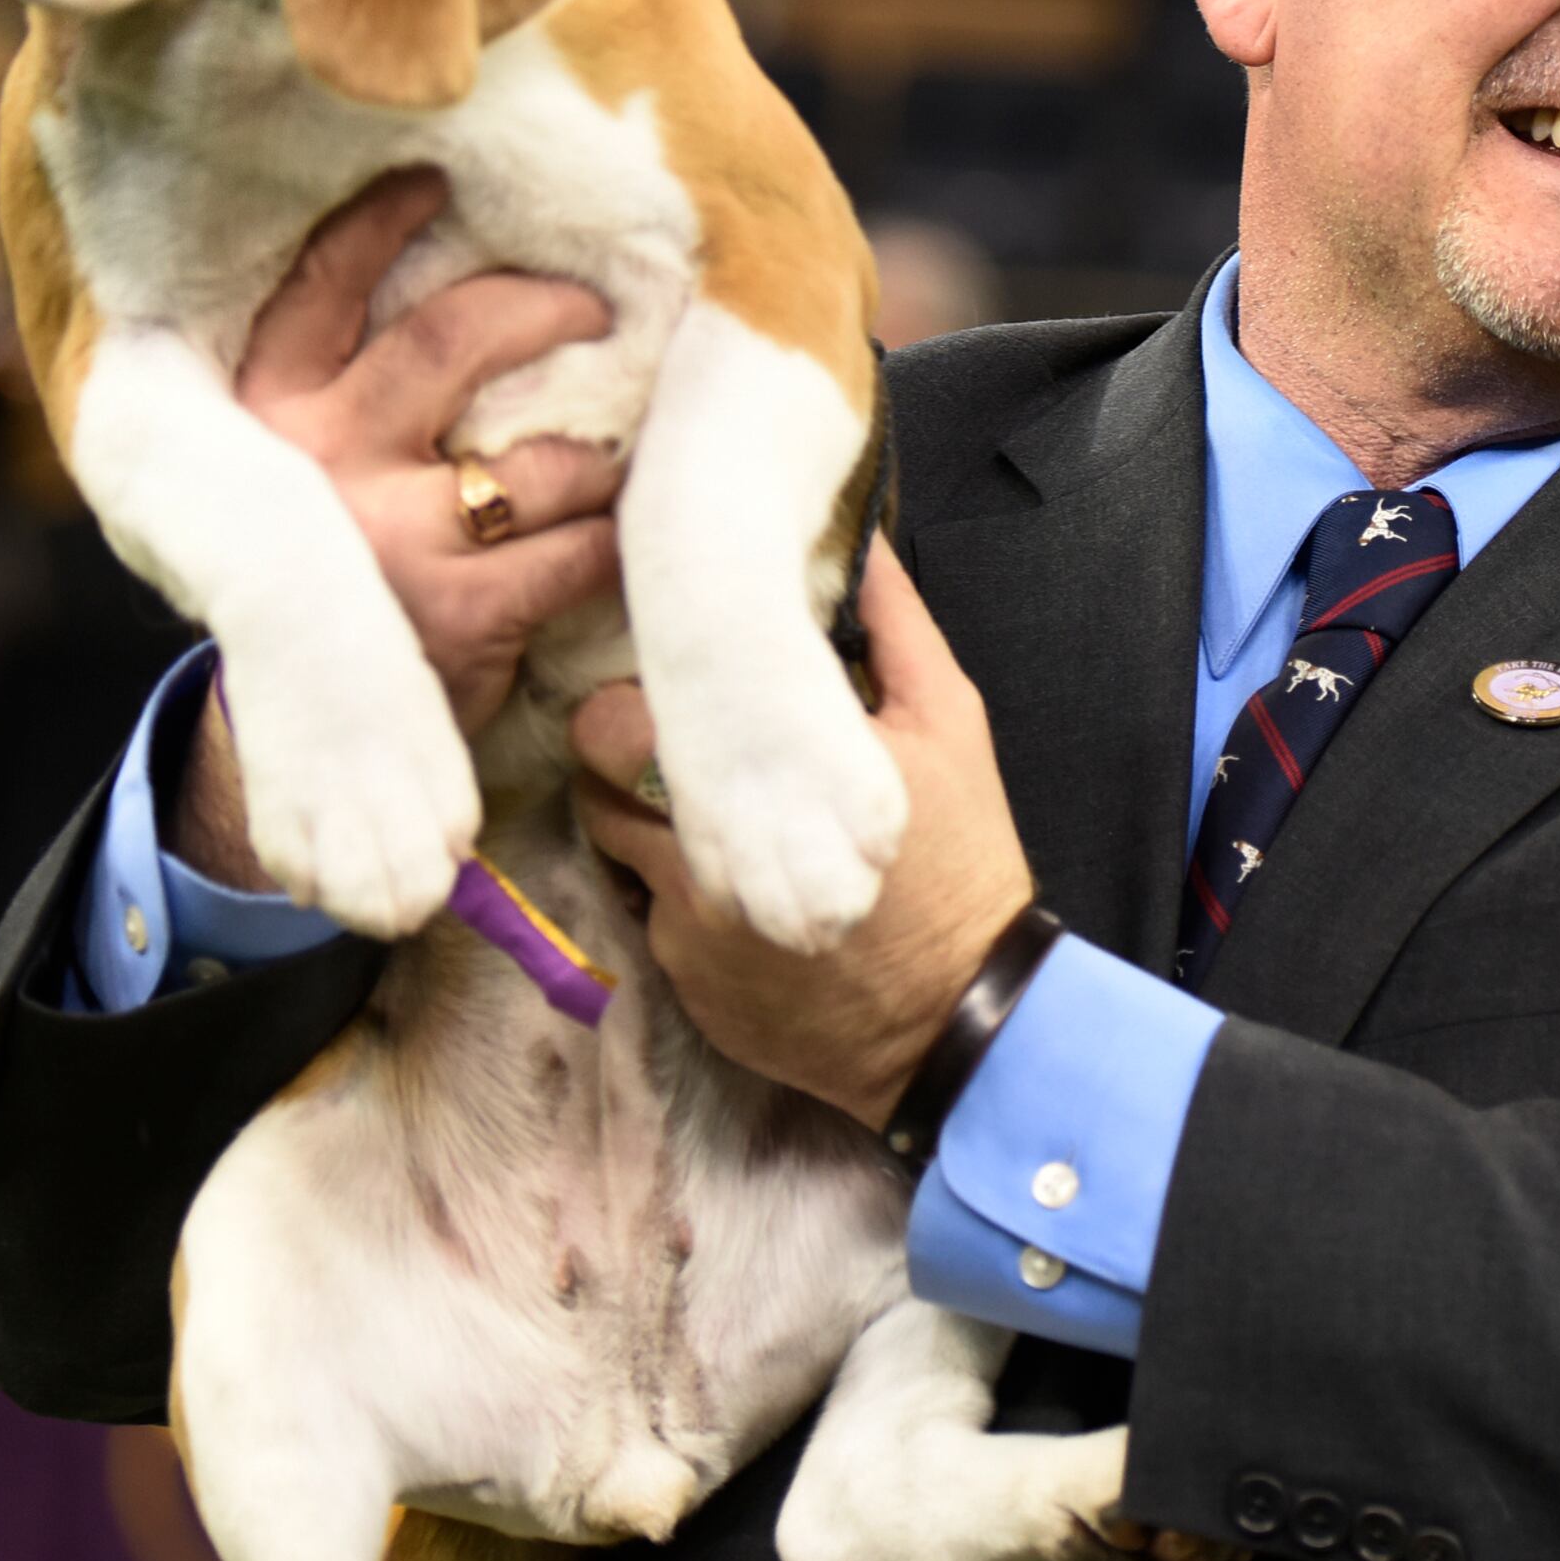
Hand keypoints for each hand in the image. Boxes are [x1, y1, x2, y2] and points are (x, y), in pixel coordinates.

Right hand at [168, 168, 623, 887]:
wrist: (313, 738)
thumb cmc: (339, 571)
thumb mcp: (305, 474)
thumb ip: (354, 392)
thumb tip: (470, 285)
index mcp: (269, 410)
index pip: (322, 285)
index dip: (381, 221)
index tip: (435, 178)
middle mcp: (316, 459)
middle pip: (452, 337)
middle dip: (542, 309)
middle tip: (596, 308)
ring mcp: (383, 536)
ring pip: (536, 454)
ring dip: (603, 454)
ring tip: (625, 455)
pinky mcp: (453, 610)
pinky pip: (576, 549)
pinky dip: (617, 541)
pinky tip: (631, 539)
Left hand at [571, 541, 1032, 1125]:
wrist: (964, 1018)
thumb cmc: (961, 859)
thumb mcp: (949, 724)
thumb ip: (892, 624)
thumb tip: (857, 542)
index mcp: (756, 776)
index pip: (623, 718)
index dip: (630, 690)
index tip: (662, 674)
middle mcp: (701, 853)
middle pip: (595, 780)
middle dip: (615, 752)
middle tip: (665, 736)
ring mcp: (684, 927)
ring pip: (612, 847)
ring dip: (638, 819)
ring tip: (695, 804)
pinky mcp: (685, 984)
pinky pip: (648, 918)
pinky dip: (675, 895)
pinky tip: (731, 882)